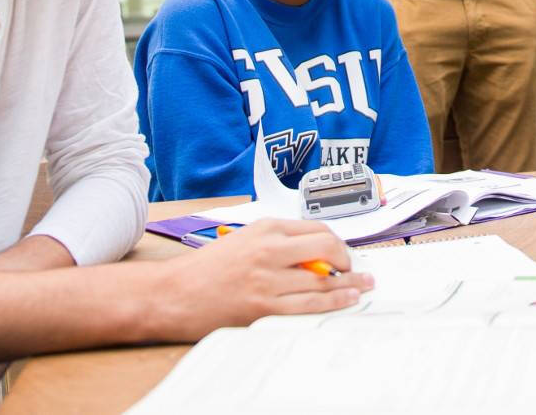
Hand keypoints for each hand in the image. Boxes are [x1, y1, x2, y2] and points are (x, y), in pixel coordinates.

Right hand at [145, 218, 371, 338]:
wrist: (173, 293)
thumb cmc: (206, 268)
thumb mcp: (243, 239)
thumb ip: (277, 242)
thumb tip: (314, 252)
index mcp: (265, 228)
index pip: (316, 228)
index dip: (337, 242)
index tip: (344, 253)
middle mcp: (269, 249)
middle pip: (326, 248)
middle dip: (347, 260)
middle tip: (356, 269)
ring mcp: (267, 279)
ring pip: (322, 279)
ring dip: (349, 283)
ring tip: (362, 285)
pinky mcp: (263, 307)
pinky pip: (308, 304)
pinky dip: (333, 301)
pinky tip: (345, 299)